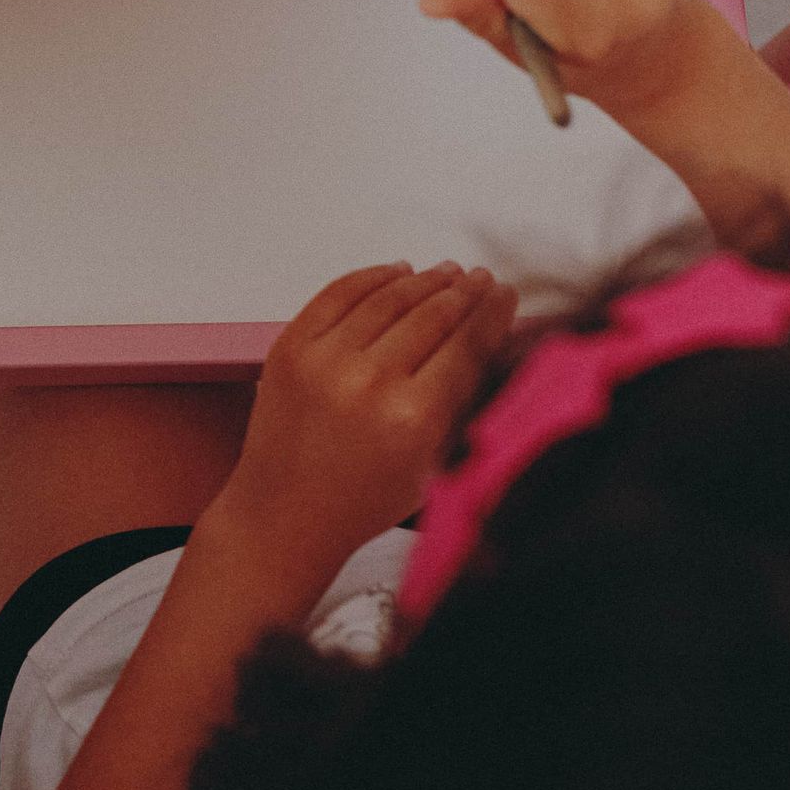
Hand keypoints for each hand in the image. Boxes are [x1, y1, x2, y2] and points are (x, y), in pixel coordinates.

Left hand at [204, 261, 516, 604]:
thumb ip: (459, 407)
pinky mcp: (290, 347)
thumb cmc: (360, 503)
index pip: (468, 345)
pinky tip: (396, 273)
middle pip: (433, 315)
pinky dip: (372, 277)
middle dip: (464, 291)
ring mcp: (324, 359)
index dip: (492, 314)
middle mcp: (369, 381)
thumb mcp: (430, 468)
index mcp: (413, 417)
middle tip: (480, 279)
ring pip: (389, 298)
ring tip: (446, 272)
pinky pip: (338, 294)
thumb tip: (488, 346)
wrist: (284, 517)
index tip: (505, 296)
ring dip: (425, 280)